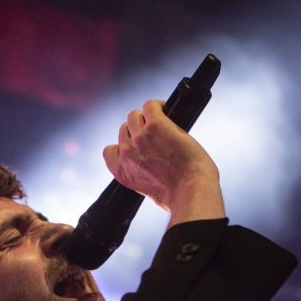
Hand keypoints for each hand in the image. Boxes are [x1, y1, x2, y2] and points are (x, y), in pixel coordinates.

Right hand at [102, 100, 225, 225]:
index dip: (122, 145)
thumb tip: (152, 163)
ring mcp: (140, 138)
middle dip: (138, 130)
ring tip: (162, 120)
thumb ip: (142, 174)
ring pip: (134, 116)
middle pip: (124, 130)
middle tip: (155, 134)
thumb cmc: (177, 194)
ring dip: (146, 117)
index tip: (135, 146)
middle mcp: (127, 153)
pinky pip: (150, 106)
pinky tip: (167, 109)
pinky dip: (158, 106)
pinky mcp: (156, 125)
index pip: (110, 151)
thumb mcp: (149, 190)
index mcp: (122, 172)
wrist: (191, 190)